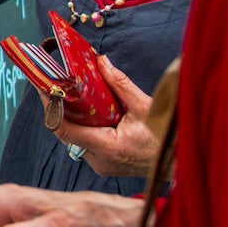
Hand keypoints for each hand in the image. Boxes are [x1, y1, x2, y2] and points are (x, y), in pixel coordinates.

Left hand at [52, 54, 158, 177]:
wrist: (183, 164)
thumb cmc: (167, 138)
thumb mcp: (145, 107)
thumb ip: (120, 84)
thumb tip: (102, 62)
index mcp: (107, 147)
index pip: (64, 129)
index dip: (50, 108)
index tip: (44, 88)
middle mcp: (99, 160)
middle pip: (67, 133)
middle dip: (61, 109)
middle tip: (58, 87)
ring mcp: (102, 165)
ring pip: (76, 139)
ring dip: (75, 118)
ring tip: (73, 95)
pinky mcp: (106, 164)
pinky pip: (87, 144)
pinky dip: (86, 127)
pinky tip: (92, 112)